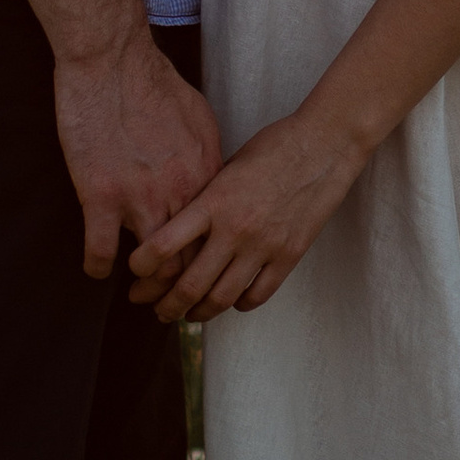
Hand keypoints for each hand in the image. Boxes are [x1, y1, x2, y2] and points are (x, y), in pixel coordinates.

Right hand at [53, 32, 222, 281]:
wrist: (112, 60)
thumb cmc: (153, 82)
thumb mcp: (199, 117)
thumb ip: (206, 155)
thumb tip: (211, 177)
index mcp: (206, 174)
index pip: (217, 236)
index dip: (209, 260)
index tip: (199, 272)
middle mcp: (180, 193)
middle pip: (191, 260)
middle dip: (182, 288)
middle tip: (170, 301)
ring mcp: (140, 198)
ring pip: (154, 266)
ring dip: (145, 285)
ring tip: (137, 293)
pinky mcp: (101, 197)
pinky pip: (101, 252)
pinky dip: (98, 266)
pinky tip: (96, 268)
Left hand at [127, 105, 366, 322]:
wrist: (324, 144)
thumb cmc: (272, 146)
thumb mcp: (226, 167)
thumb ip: (204, 200)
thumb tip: (177, 230)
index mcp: (213, 202)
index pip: (164, 245)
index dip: (142, 267)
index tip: (135, 273)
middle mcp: (235, 229)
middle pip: (189, 285)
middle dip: (165, 305)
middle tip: (156, 310)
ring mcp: (263, 246)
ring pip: (221, 298)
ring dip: (198, 313)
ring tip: (188, 315)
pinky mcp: (289, 255)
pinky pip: (257, 295)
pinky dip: (238, 304)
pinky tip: (230, 301)